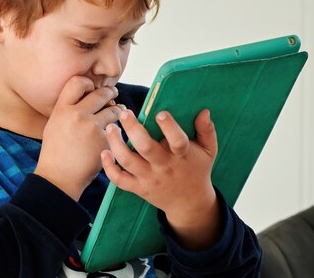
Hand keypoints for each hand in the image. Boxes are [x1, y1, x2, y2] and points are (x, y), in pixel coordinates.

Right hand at [34, 76, 121, 200]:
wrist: (59, 178)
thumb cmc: (56, 152)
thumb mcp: (54, 124)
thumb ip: (68, 109)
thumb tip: (87, 95)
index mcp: (62, 109)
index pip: (78, 82)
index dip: (88, 83)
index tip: (92, 88)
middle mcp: (77, 115)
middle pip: (100, 93)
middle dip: (110, 92)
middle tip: (113, 93)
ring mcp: (92, 128)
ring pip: (113, 110)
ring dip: (119, 110)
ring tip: (121, 111)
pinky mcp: (105, 141)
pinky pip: (117, 130)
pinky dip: (117, 132)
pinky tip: (115, 136)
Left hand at [101, 109, 220, 249]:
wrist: (189, 203)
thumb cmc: (197, 169)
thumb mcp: (209, 151)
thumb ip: (207, 130)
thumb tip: (204, 111)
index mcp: (182, 156)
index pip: (177, 141)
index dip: (169, 127)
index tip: (160, 112)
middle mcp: (164, 167)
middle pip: (146, 148)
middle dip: (133, 129)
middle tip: (124, 113)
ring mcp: (149, 178)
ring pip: (128, 161)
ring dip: (115, 144)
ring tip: (111, 128)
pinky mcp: (138, 188)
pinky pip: (120, 180)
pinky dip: (109, 168)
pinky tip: (104, 152)